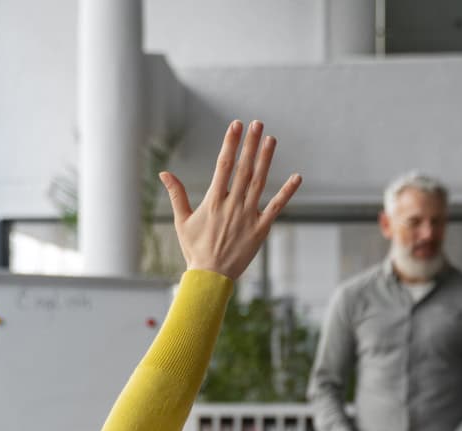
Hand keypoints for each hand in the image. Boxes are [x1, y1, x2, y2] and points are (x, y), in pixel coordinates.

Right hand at [158, 120, 301, 280]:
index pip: (223, 165)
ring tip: (271, 139)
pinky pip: (276, 207)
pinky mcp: (261, 229)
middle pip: (243, 168)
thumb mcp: (181, 221)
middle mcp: (232, 205)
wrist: (210, 277)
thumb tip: (164, 173)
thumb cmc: (195, 249)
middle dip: (250, 144)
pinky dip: (287, 192)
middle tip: (257, 123)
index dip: (230, 143)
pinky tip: (297, 177)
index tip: (235, 125)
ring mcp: (248, 216)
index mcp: (213, 201)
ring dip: (266, 160)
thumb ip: (176, 194)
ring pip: (259, 182)